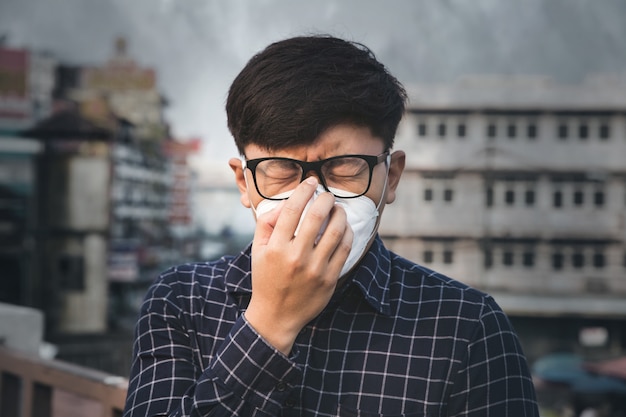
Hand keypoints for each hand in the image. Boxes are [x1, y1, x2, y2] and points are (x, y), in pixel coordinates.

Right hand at [244, 177, 352, 353]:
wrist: (276, 316)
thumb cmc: (266, 279)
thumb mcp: (258, 251)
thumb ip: (266, 225)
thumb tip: (284, 204)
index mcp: (276, 248)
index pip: (292, 210)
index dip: (304, 190)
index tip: (311, 182)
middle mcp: (296, 257)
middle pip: (316, 217)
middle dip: (325, 199)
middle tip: (327, 195)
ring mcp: (315, 269)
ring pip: (336, 231)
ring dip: (340, 214)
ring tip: (338, 209)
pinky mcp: (329, 279)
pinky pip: (345, 249)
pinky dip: (347, 233)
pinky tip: (344, 227)